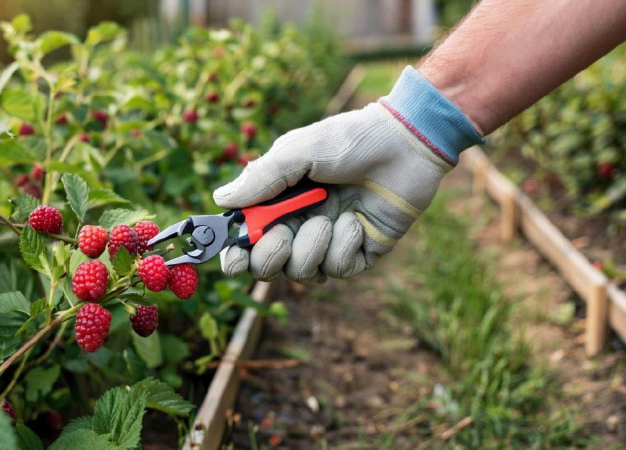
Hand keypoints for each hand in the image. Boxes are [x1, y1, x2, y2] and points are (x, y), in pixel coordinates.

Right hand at [213, 67, 482, 281]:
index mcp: (278, 202)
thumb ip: (260, 179)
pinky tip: (356, 221)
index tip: (234, 255)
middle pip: (267, 267)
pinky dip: (344, 247)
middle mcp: (299, 225)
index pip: (245, 240)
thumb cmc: (349, 140)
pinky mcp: (360, 253)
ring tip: (331, 216)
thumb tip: (221, 200)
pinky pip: (338, 269)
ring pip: (303, 272)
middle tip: (282, 236)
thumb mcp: (297, 152)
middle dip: (270, 257)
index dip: (235, 255)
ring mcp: (329, 242)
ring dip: (313, 246)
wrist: (405, 143)